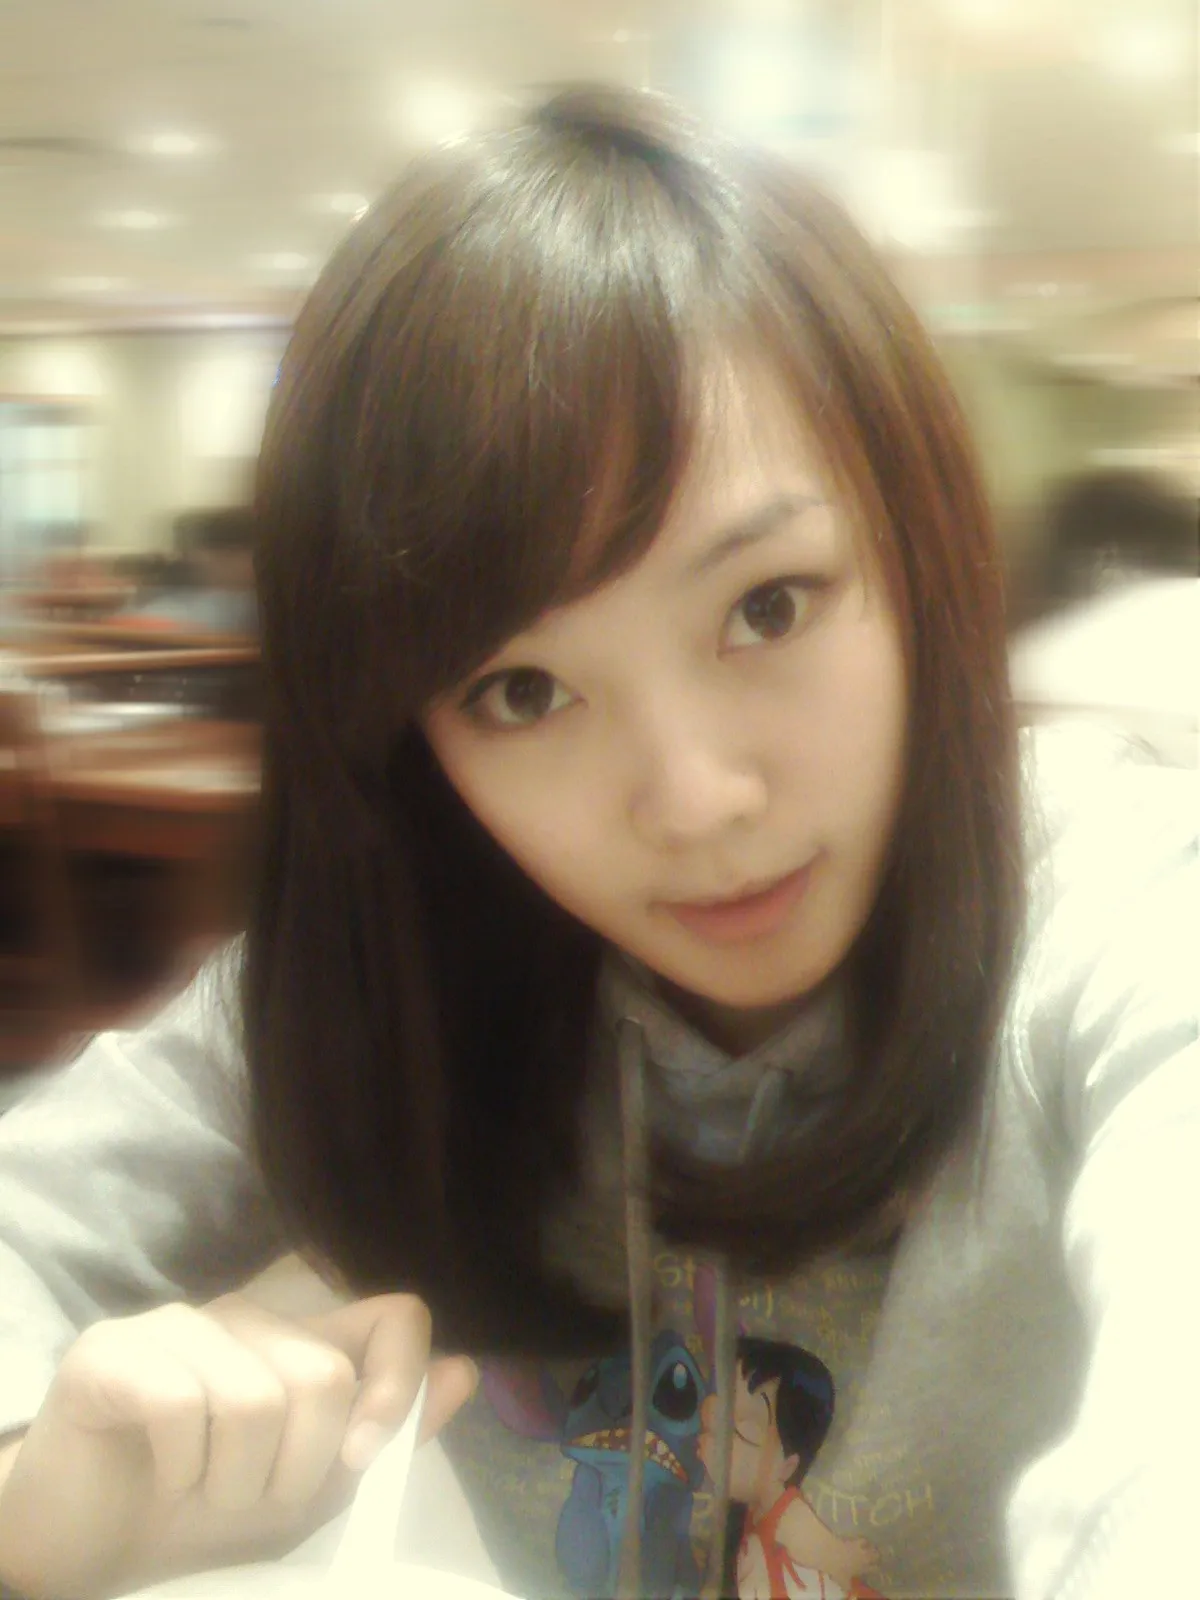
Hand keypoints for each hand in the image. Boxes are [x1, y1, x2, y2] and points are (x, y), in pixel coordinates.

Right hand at [0, 1292, 476, 1598]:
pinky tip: (160, 1477)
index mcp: (301, 1342)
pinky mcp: (112, 1351)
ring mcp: (178, 1325)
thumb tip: (465, 1371)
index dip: (397, 1386)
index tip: (362, 1459)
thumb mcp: (310, 1490)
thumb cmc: (197, 1515)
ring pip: (255, 1397)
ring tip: (198, 1492)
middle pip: (324, 1375)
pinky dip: (179, 1470)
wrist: (86, 1550)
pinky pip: (182, 1403)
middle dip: (295, 1470)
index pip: (396, 1316)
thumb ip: (383, 1433)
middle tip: (245, 1498)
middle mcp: (247, 1317)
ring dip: (230, 1482)